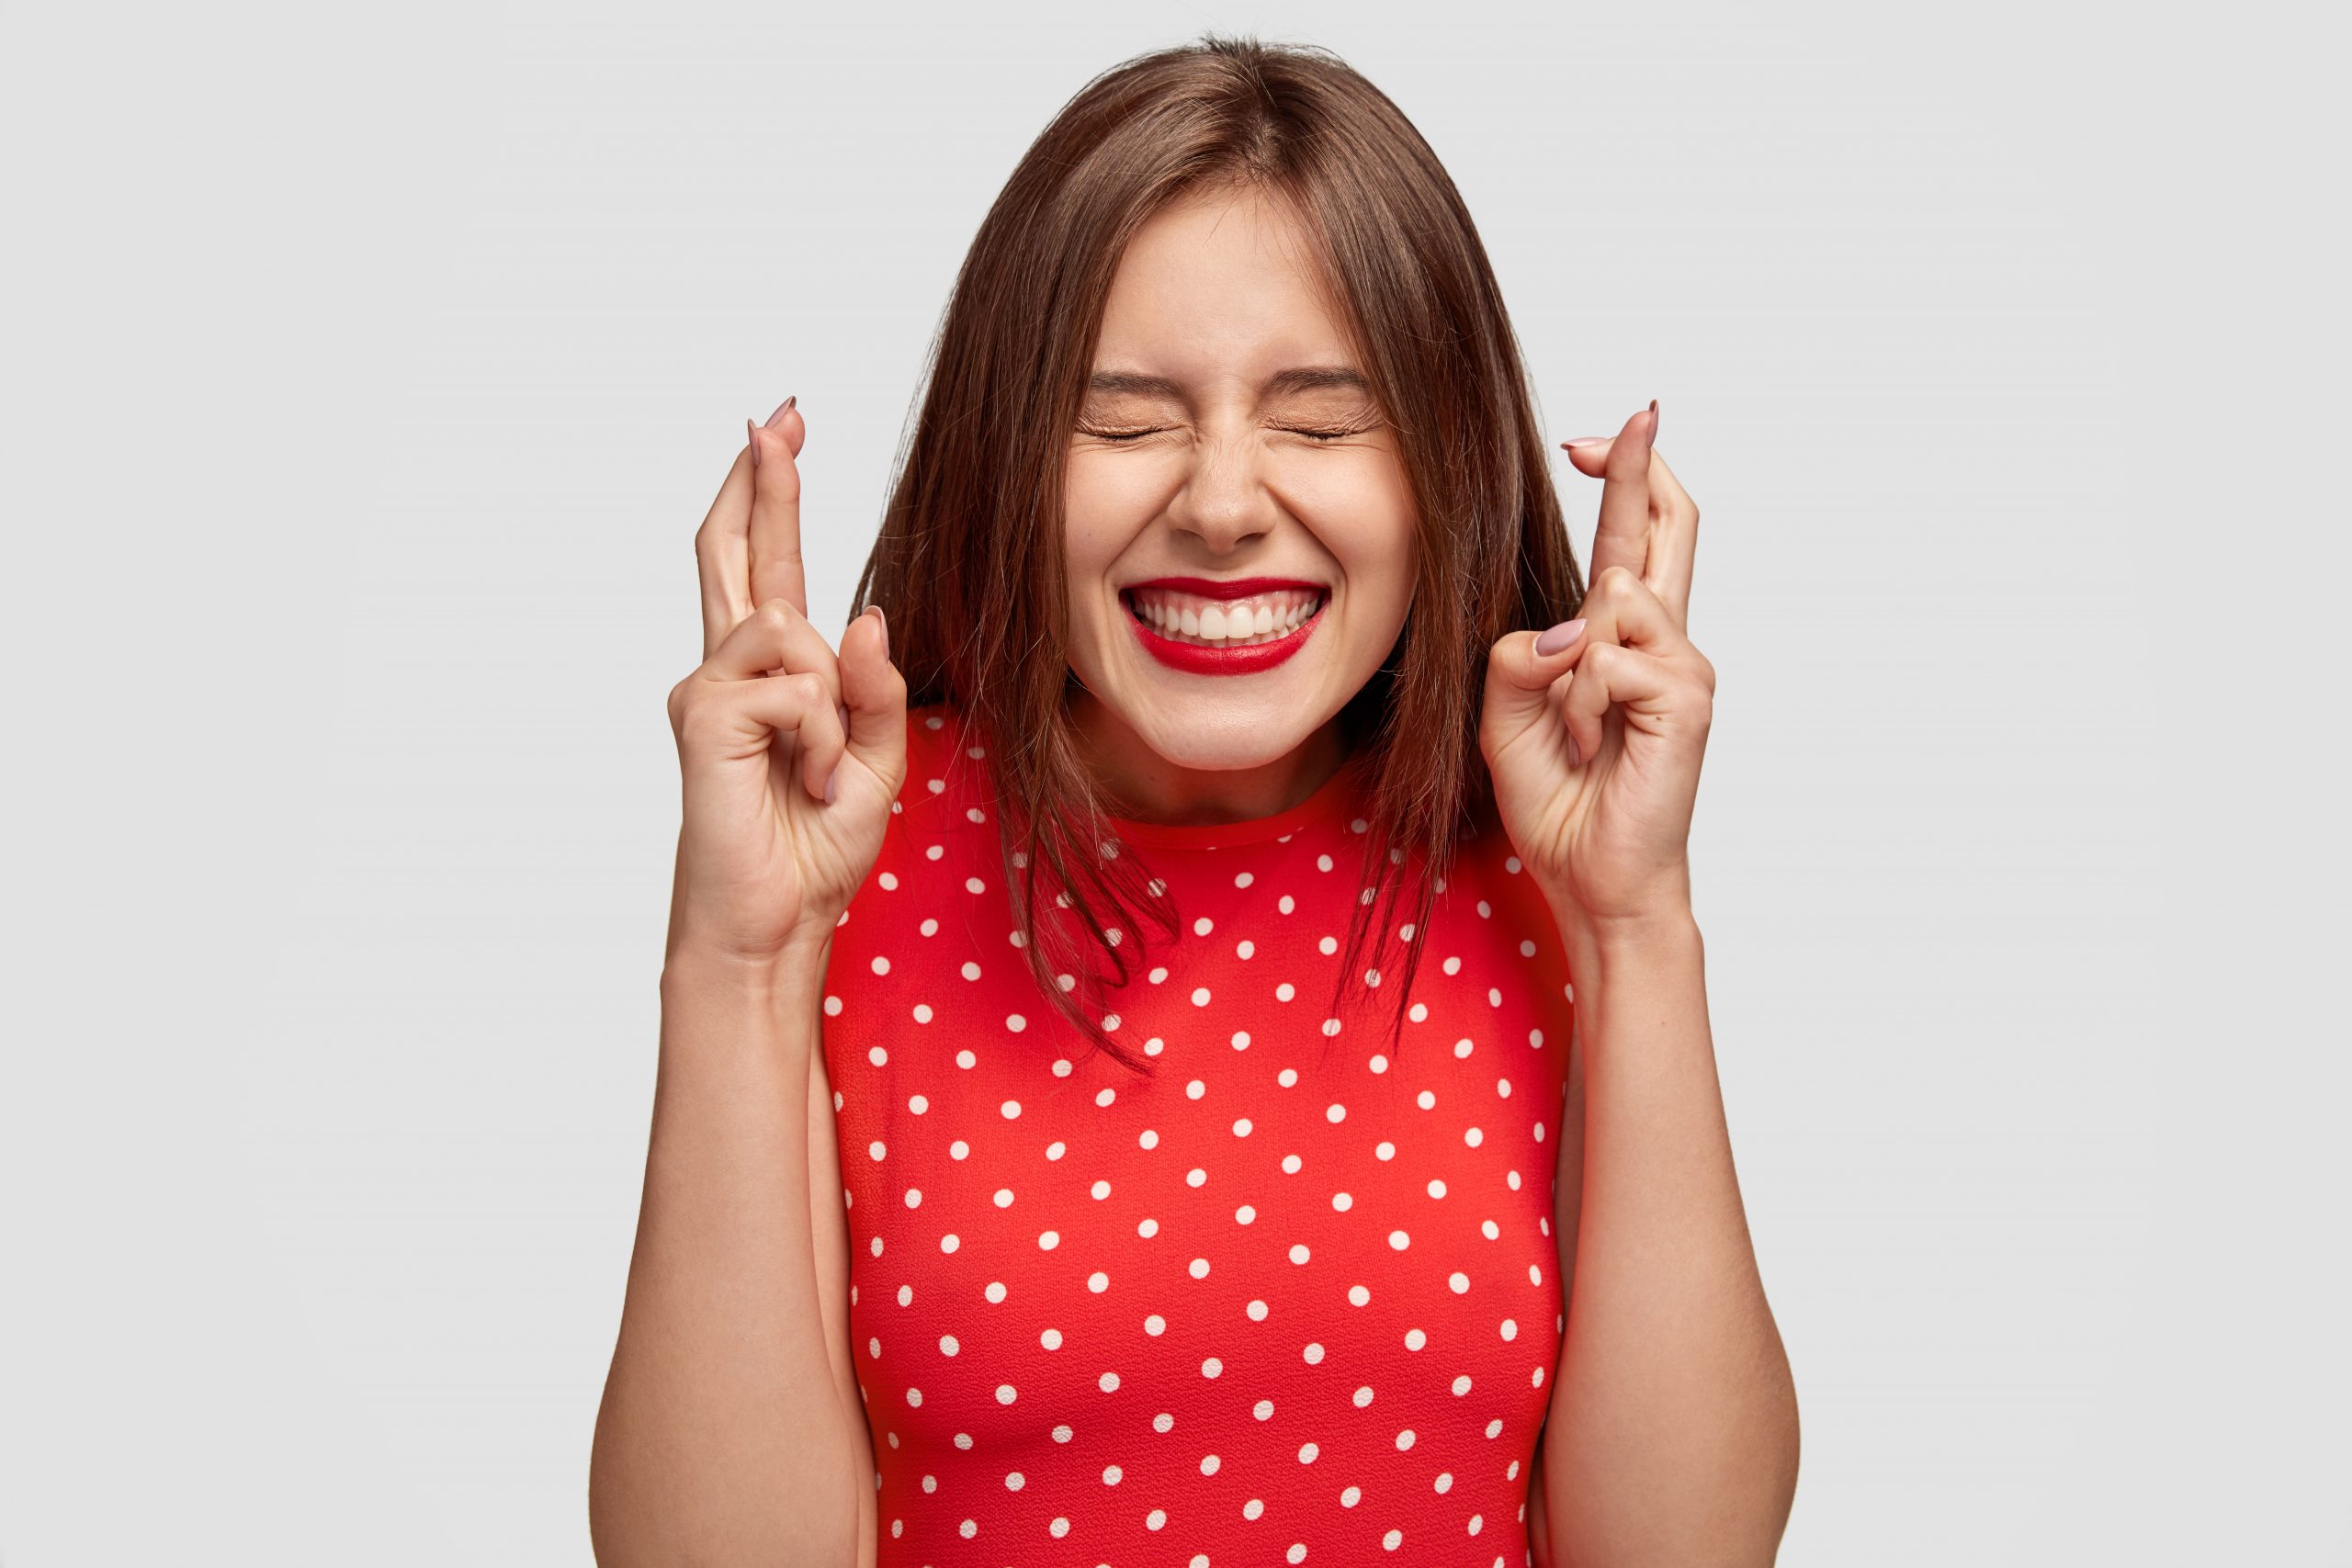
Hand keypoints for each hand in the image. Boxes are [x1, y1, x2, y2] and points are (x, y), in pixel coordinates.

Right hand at [665, 398, 908, 969]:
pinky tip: (805, 785)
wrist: (775, 923)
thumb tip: (863, 614)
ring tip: (820, 780)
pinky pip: (795, 686)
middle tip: (777, 417)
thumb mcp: (877, 759)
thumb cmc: (813, 848)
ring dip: (834, 712)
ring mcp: (708, 689)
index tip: (778, 428)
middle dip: (761, 483)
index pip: (765, 565)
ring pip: (796, 630)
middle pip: (733, 551)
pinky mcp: (704, 716)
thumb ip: (877, 687)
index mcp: (771, 675)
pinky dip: (821, 741)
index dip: (769, 495)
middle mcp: (729, 670)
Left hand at [1478, 401, 1713, 931]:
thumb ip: (1519, 655)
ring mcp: (1683, 666)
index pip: (1635, 540)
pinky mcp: (1686, 697)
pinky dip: (1578, 705)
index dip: (1626, 478)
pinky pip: (1604, 659)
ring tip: (1577, 733)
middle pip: (1670, 526)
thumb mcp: (1507, 714)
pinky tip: (1593, 748)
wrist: (1592, 879)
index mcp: (1621, 641)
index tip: (1599, 436)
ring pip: (1609, 599)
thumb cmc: (1561, 802)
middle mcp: (1663, 642)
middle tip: (1634, 418)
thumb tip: (1570, 625)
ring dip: (1566, 671)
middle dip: (1642, 467)